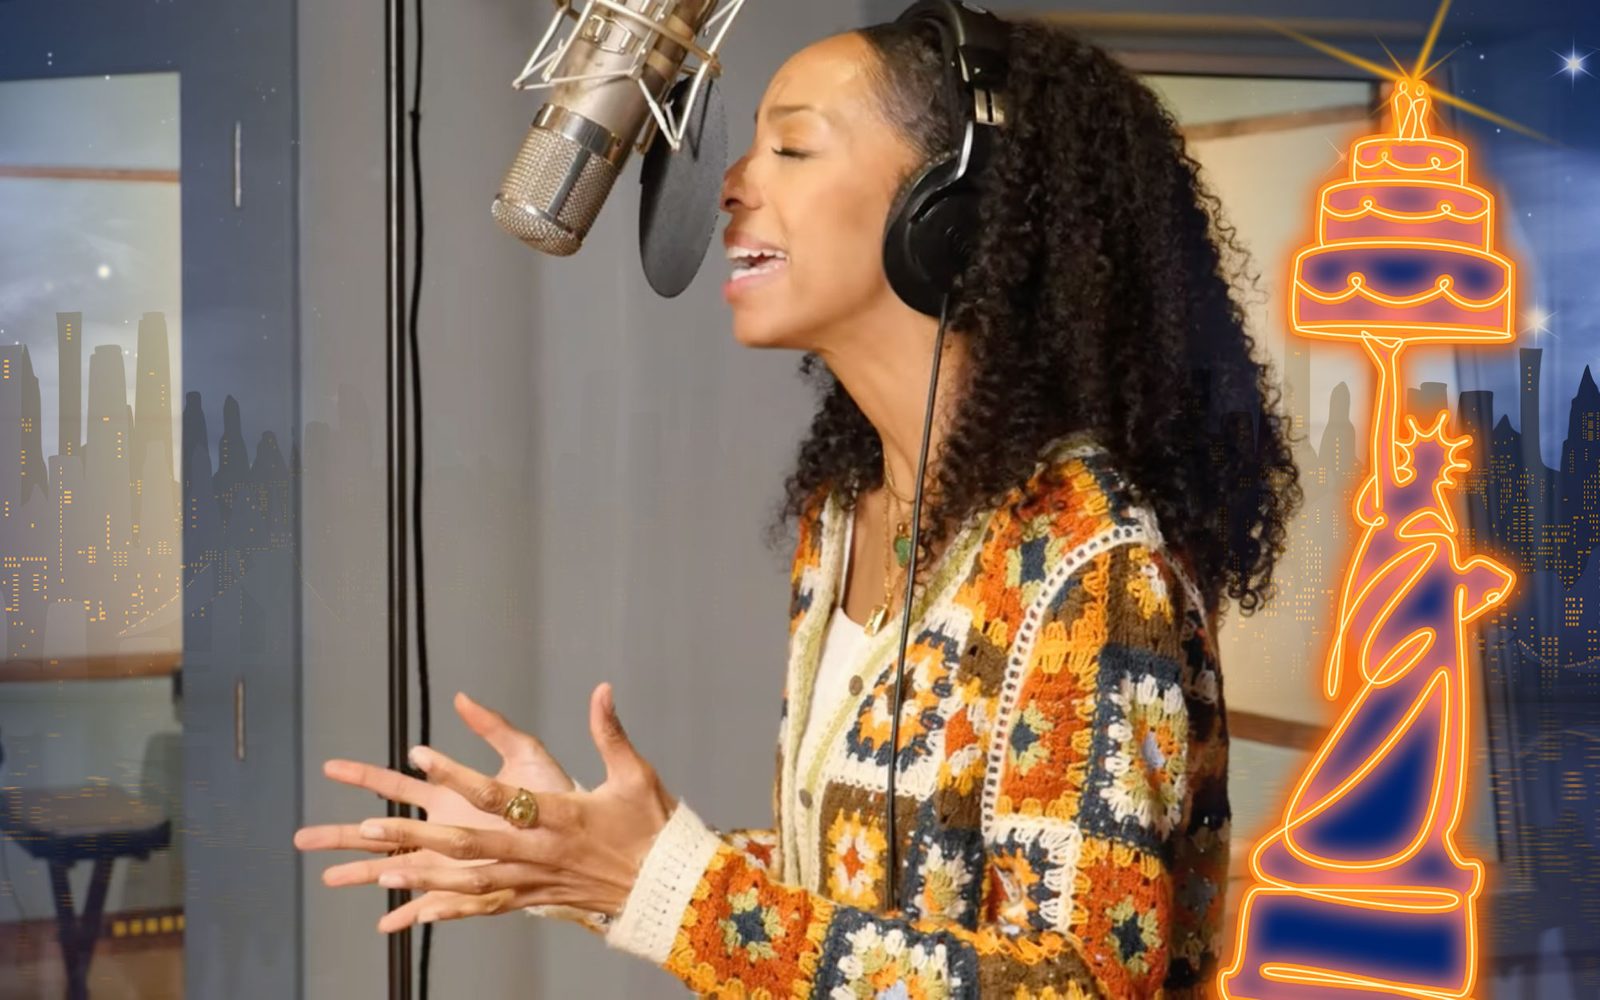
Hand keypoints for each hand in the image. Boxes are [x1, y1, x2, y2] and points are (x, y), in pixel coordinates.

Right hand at [294, 691, 577, 909]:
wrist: (584, 833)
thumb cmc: (556, 793)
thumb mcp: (523, 753)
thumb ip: (492, 726)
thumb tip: (460, 697)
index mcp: (449, 796)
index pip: (395, 784)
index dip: (363, 776)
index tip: (330, 767)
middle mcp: (443, 828)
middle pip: (381, 832)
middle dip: (341, 835)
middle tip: (302, 838)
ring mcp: (453, 859)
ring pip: (396, 868)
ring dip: (363, 875)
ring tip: (328, 879)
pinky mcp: (471, 886)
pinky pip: (435, 903)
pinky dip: (410, 914)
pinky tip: (386, 925)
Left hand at [297, 683, 675, 933]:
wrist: (668, 887)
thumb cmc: (651, 827)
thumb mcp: (635, 773)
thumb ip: (609, 731)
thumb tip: (602, 689)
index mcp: (559, 816)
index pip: (496, 794)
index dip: (454, 774)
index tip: (419, 752)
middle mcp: (539, 852)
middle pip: (467, 844)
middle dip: (415, 837)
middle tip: (368, 826)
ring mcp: (534, 880)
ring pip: (468, 882)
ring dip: (424, 878)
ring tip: (381, 873)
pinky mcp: (535, 899)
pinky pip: (485, 908)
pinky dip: (449, 910)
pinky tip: (414, 914)